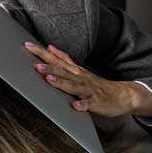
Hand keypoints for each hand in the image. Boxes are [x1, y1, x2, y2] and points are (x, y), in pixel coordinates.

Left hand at [23, 41, 151, 117]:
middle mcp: (80, 78)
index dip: (43, 53)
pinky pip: (89, 104)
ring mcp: (89, 90)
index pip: (56, 59)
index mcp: (75, 71)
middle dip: (49, 68)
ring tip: (49, 80)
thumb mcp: (79, 69)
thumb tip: (50, 47)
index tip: (28, 46)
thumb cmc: (97, 84)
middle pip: (63, 71)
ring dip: (61, 83)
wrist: (124, 94)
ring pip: (74, 86)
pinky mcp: (97, 102)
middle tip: (35, 65)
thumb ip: (64, 59)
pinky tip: (75, 107)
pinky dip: (82, 105)